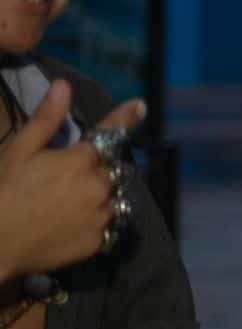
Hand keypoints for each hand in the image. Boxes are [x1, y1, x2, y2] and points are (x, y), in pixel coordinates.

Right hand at [0, 81, 145, 280]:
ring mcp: (101, 216)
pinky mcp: (98, 242)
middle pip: (109, 171)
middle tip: (65, 180)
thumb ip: (45, 119)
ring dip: (98, 197)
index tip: (140, 106)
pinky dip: (94, 222)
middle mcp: (99, 187)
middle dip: (95, 171)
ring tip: (65, 204)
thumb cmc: (3, 191)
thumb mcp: (19, 151)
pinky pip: (105, 226)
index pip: (109, 134)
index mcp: (81, 161)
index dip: (124, 118)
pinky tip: (68, 224)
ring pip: (111, 199)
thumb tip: (64, 85)